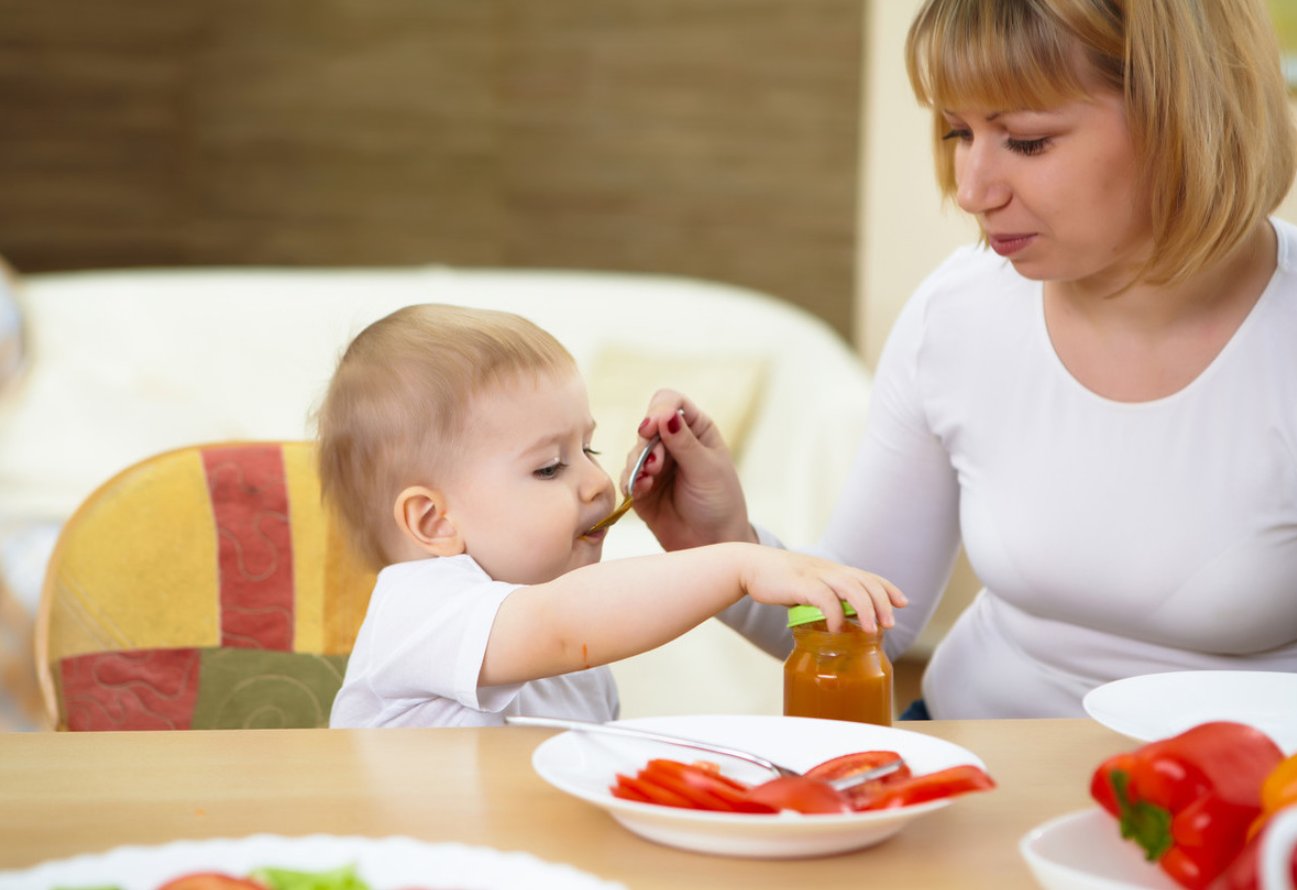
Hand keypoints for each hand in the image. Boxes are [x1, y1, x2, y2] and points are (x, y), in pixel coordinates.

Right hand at [625, 389, 757, 549]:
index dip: (658, 410)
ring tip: (649, 480)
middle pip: (646, 426)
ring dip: (638, 464)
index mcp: (696, 429)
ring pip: (634, 452)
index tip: (652, 426)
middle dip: (648, 444)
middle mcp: (673, 443)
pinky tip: (640, 491)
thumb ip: (684, 443)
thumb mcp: (707, 470)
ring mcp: (655, 466)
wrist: (713, 544)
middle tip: (656, 465)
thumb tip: (666, 414)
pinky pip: (626, 478)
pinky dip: (630, 482)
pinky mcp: (642, 489)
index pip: (670, 402)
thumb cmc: (720, 503)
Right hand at [738, 545, 906, 632]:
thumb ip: (824, 599)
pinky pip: (824, 598)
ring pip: (851, 588)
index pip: (868, 576)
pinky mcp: (801, 584)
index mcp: (833, 570)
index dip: (888, 588)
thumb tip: (837, 622)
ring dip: (865, 609)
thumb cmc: (779, 581)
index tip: (903, 603)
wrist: (750, 567)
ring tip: (872, 630)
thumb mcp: (807, 587)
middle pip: (865, 582)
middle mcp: (829, 569)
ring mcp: (816, 575)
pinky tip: (837, 630)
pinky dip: (834, 615)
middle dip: (882, 602)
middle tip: (889, 624)